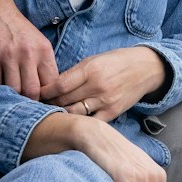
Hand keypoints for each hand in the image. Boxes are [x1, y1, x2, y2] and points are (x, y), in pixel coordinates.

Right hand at [0, 0, 57, 98]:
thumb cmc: (17, 28)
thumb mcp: (38, 41)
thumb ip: (43, 63)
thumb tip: (49, 91)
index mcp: (44, 50)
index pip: (52, 82)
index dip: (48, 96)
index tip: (43, 102)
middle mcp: (28, 53)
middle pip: (33, 91)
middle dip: (30, 101)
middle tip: (26, 105)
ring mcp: (8, 56)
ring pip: (14, 90)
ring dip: (12, 97)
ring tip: (12, 99)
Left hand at [46, 47, 166, 122]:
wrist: (145, 68)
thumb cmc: (117, 61)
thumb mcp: (94, 59)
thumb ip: (74, 73)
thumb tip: (53, 86)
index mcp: (90, 70)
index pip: (59, 85)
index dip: (45, 92)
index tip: (36, 94)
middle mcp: (97, 86)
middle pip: (64, 101)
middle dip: (50, 104)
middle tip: (40, 106)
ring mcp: (105, 101)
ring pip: (75, 113)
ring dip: (62, 114)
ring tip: (53, 114)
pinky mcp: (113, 112)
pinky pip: (90, 122)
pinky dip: (80, 122)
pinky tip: (72, 122)